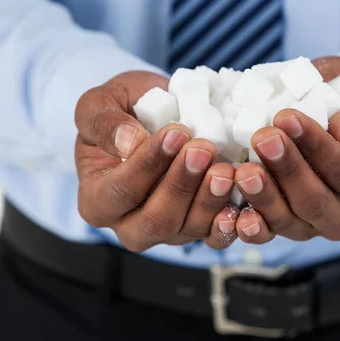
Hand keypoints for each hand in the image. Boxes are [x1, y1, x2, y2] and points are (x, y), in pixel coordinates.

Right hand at [74, 71, 238, 251]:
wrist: (153, 113)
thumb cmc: (121, 110)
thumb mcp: (99, 105)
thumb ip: (105, 124)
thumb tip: (129, 143)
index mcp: (97, 200)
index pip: (119, 192)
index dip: (148, 165)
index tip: (176, 133)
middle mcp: (129, 224)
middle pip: (155, 221)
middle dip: (181, 186)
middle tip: (204, 150)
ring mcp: (167, 230)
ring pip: (188, 229)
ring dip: (209, 200)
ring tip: (225, 169)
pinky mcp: (197, 227)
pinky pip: (214, 235)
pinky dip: (230, 222)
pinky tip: (242, 201)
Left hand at [232, 57, 339, 243]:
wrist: (324, 112)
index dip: (316, 146)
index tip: (287, 117)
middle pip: (314, 202)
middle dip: (287, 170)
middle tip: (262, 138)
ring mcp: (309, 225)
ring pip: (286, 221)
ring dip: (263, 196)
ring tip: (244, 169)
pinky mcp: (279, 226)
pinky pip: (264, 233)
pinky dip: (247, 226)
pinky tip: (233, 213)